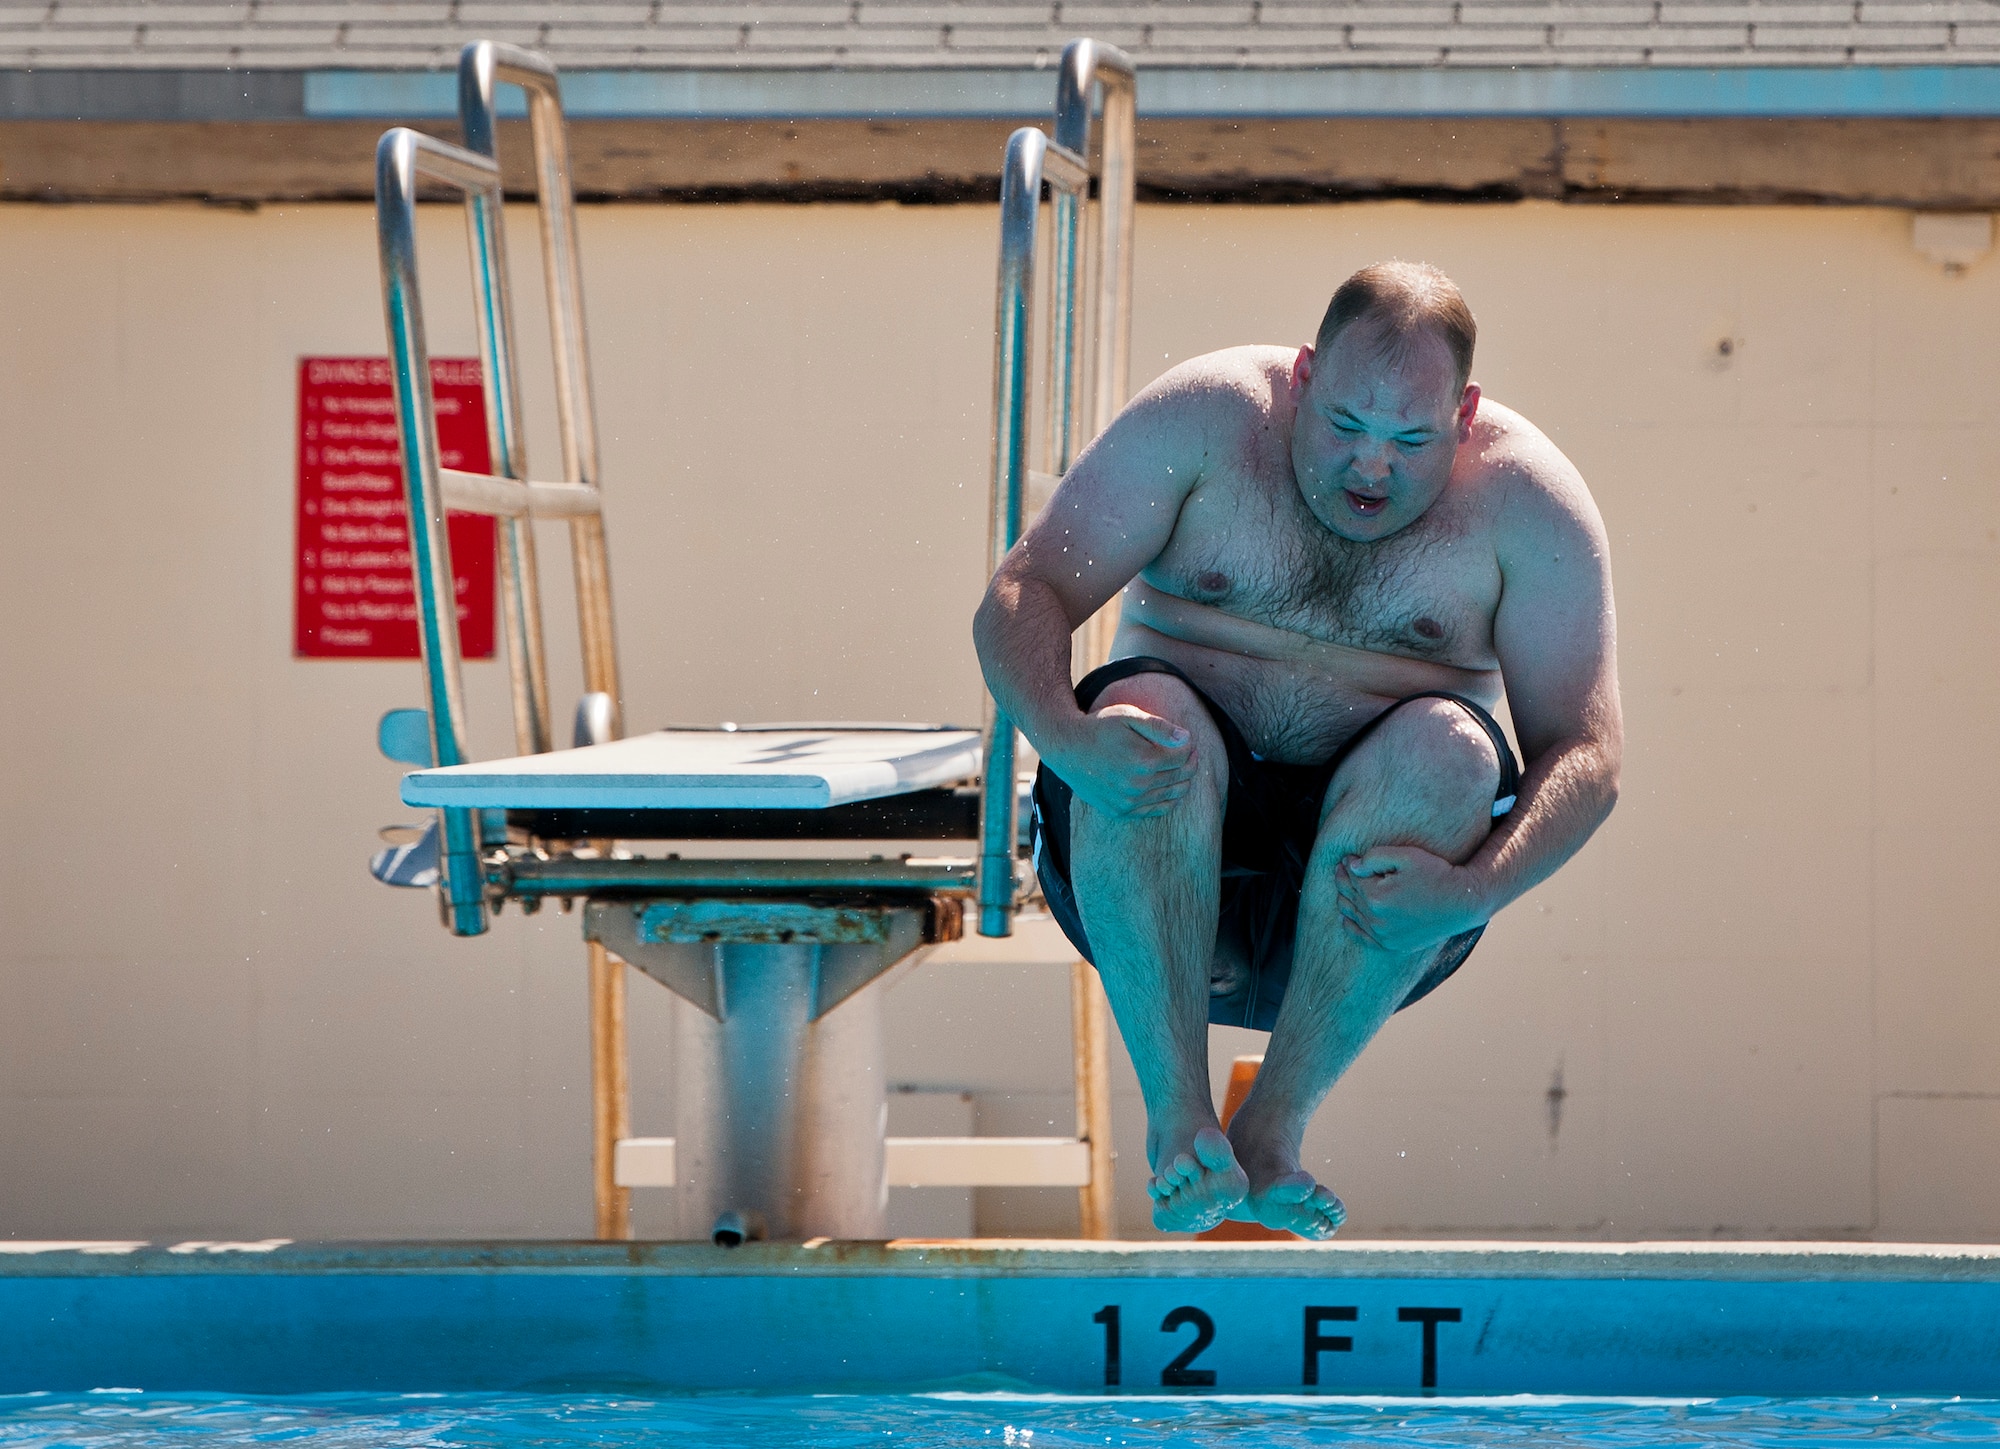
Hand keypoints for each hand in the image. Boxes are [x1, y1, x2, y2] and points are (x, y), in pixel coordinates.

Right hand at [1051, 705, 1200, 818]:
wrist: (1066, 748)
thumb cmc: (1099, 727)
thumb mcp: (1128, 716)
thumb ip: (1159, 727)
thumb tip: (1187, 738)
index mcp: (1144, 761)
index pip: (1182, 757)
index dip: (1189, 746)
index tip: (1187, 740)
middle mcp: (1138, 785)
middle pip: (1180, 776)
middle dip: (1189, 763)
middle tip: (1189, 753)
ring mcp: (1129, 802)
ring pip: (1172, 795)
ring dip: (1182, 781)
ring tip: (1181, 769)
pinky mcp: (1120, 811)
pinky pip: (1156, 810)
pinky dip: (1169, 800)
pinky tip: (1170, 788)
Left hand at [1334, 847, 1488, 953]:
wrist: (1462, 903)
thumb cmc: (1436, 874)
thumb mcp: (1407, 856)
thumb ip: (1375, 857)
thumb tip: (1352, 865)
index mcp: (1376, 896)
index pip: (1352, 877)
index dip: (1348, 865)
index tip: (1348, 858)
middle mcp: (1376, 920)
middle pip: (1350, 895)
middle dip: (1344, 879)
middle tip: (1342, 868)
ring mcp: (1383, 936)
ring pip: (1352, 915)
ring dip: (1345, 899)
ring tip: (1345, 887)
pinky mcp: (1392, 946)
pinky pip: (1362, 937)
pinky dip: (1352, 926)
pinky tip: (1346, 917)